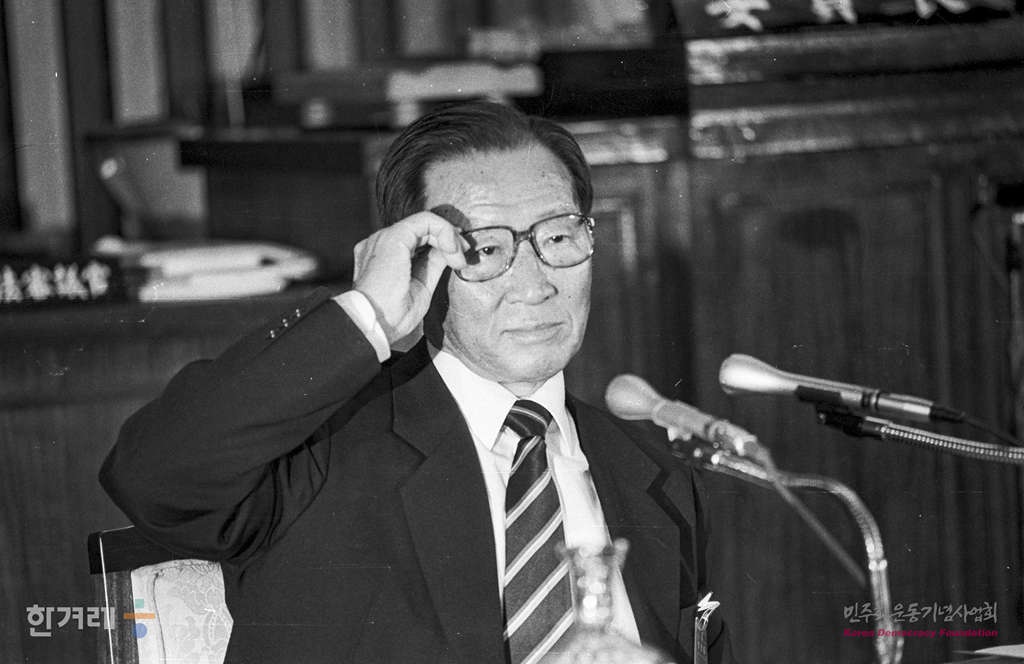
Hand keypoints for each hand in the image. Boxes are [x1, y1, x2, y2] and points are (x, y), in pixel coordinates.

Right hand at [352, 211, 467, 343]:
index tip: (458, 259)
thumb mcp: (421, 286)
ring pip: (424, 222)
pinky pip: (425, 221)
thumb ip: (432, 265)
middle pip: (421, 229)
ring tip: (458, 259)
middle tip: (463, 258)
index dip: (441, 243)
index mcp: (383, 256)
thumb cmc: (391, 316)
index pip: (416, 239)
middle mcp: (380, 243)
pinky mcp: (394, 237)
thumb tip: (447, 252)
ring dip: (449, 237)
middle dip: (449, 239)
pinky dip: (444, 231)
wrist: (374, 326)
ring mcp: (384, 238)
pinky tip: (451, 250)